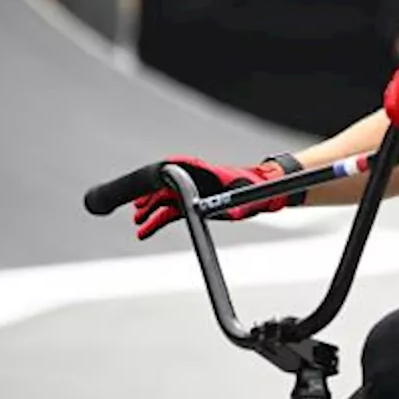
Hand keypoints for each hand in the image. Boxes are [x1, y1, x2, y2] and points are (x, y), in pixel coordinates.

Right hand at [132, 155, 297, 240]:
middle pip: (167, 186)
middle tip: (139, 208)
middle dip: (152, 196)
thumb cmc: (254, 191)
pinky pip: (170, 213)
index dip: (166, 171)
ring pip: (165, 200)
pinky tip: (143, 231)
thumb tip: (236, 215)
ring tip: (139, 220)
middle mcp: (196, 181)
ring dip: (151, 210)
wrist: (259, 195)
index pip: (183, 168)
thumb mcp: (249, 200)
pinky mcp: (192, 204)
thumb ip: (240, 207)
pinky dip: (156, 221)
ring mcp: (192, 192)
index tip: (150, 178)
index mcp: (208, 174)